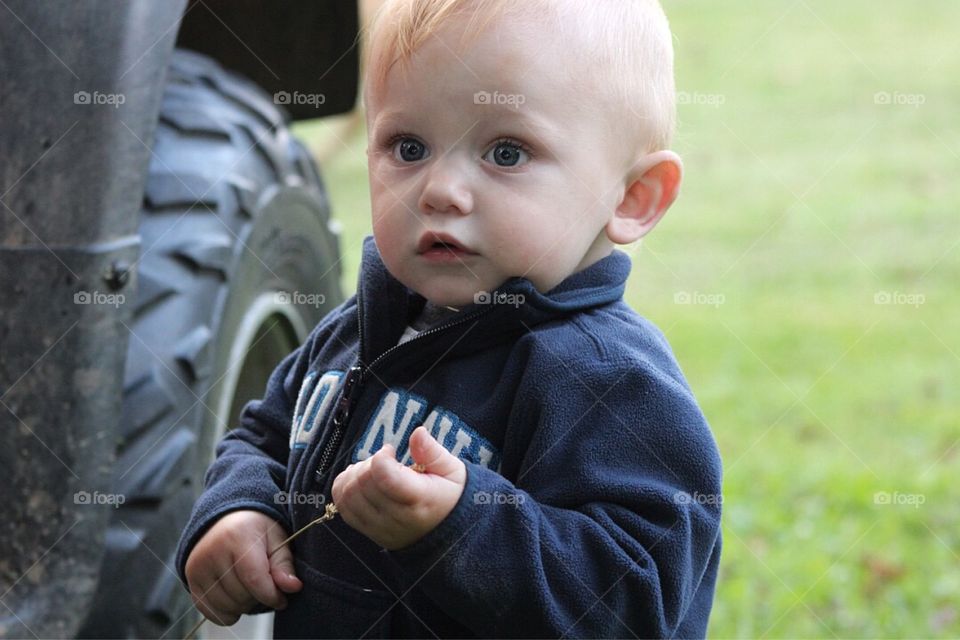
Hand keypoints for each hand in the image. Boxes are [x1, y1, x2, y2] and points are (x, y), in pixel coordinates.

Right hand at [184, 510, 302, 625]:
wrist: (226, 518)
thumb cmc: (257, 529)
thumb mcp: (277, 539)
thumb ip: (284, 564)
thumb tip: (293, 587)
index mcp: (237, 536)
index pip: (255, 579)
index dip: (272, 595)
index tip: (282, 598)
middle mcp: (212, 551)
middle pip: (241, 595)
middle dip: (258, 596)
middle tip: (263, 582)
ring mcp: (197, 566)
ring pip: (227, 607)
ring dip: (243, 605)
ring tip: (250, 586)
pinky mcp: (190, 579)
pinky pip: (210, 611)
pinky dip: (227, 612)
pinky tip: (236, 597)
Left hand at [331, 426, 466, 549]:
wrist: (449, 531)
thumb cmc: (449, 494)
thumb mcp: (451, 469)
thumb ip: (432, 450)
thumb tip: (417, 432)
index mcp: (421, 500)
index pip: (385, 476)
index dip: (381, 456)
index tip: (391, 451)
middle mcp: (397, 518)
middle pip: (363, 483)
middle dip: (368, 463)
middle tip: (384, 461)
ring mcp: (380, 528)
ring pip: (348, 496)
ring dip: (354, 476)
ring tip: (372, 471)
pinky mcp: (369, 533)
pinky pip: (343, 508)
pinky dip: (345, 489)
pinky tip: (361, 481)